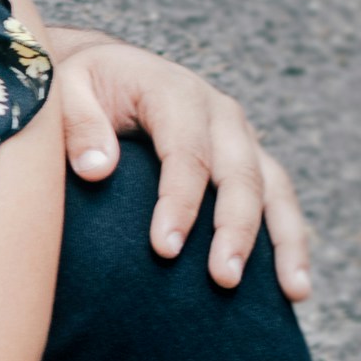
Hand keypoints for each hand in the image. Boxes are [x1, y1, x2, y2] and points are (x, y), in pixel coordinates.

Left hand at [44, 27, 313, 300]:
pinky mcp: (248, 158)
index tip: (164, 249)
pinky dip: (290, 239)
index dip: (179, 202)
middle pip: (238, 173)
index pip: (185, 152)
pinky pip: (278, 198)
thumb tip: (96, 170)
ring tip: (293, 291)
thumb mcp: (65, 89)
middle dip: (235, 229)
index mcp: (174, 91)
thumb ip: (78, 124)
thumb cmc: (82, 85)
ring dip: (284, 240)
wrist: (106, 69)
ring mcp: (239, 136)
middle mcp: (218, 112)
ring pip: (274, 187)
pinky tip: (295, 285)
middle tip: (224, 278)